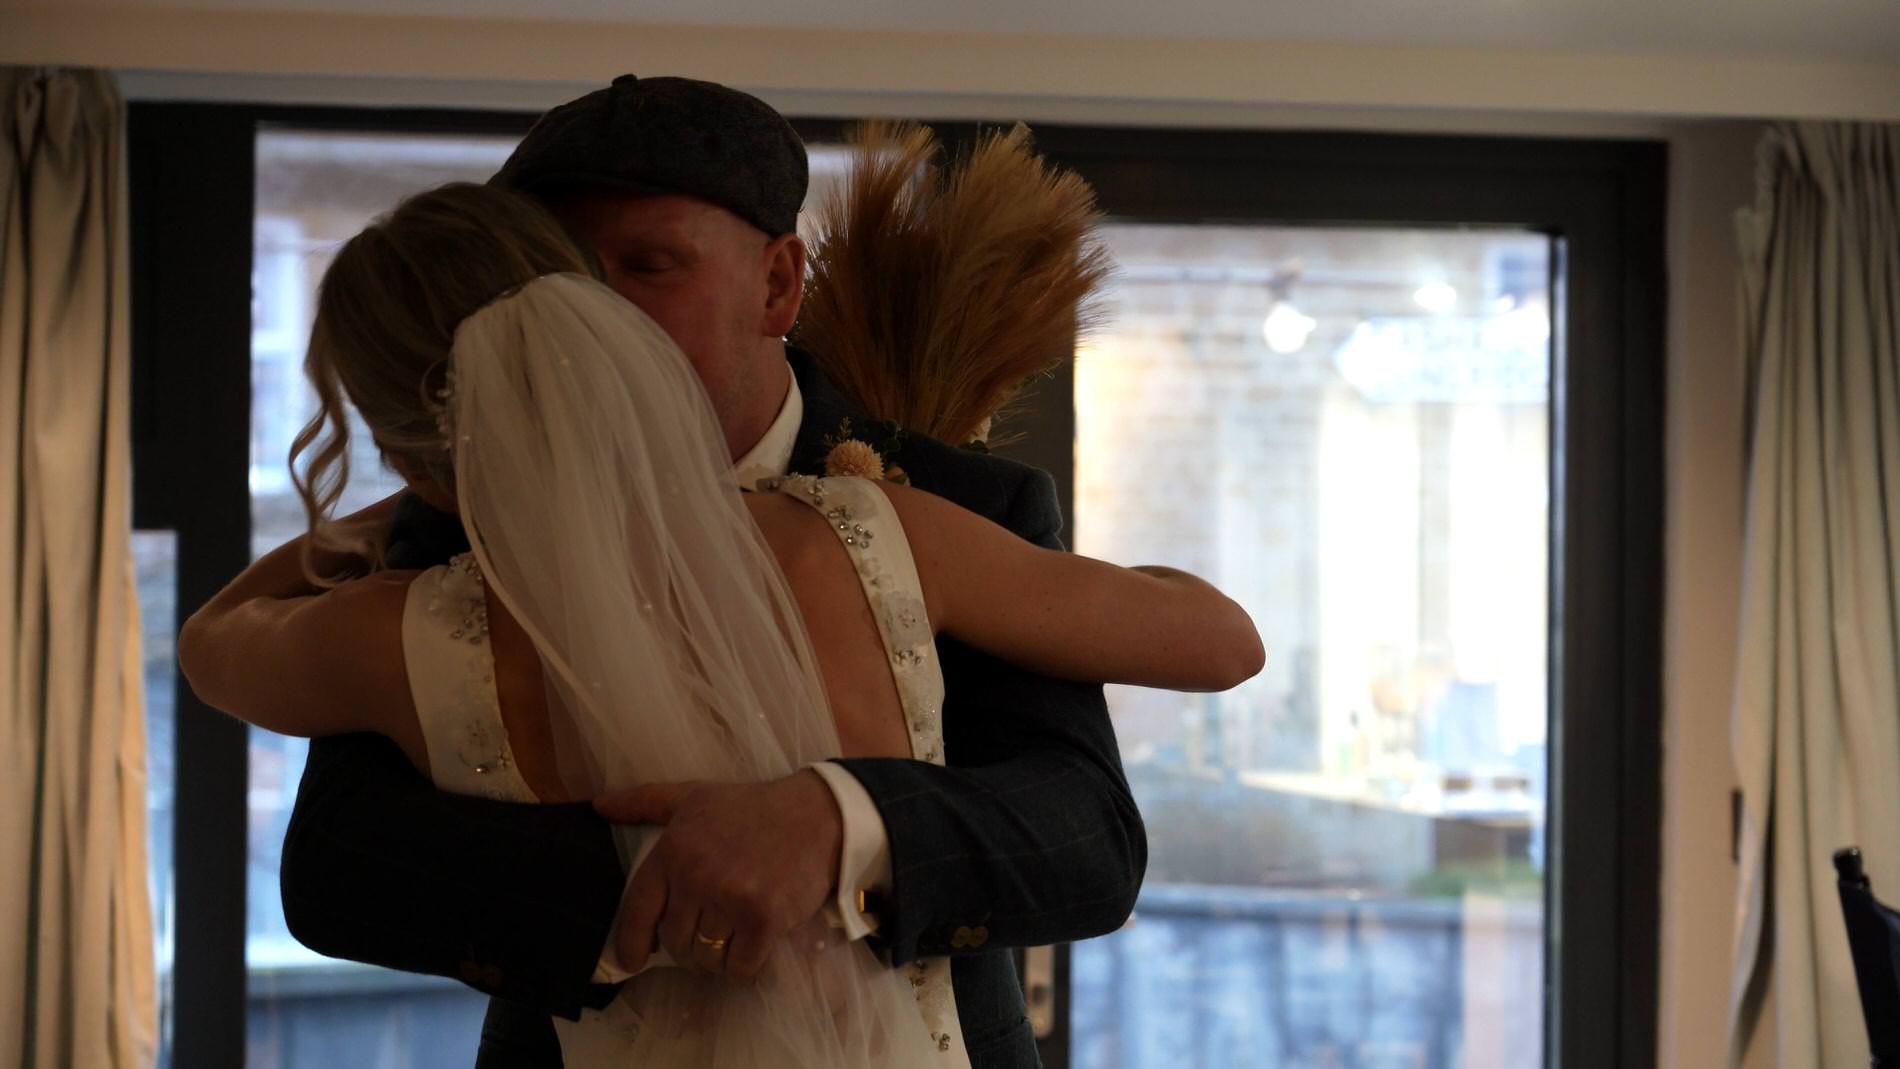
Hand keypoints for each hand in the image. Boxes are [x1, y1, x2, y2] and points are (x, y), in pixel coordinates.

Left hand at [594, 770, 842, 981]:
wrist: (817, 815)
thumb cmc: (751, 808)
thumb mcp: (694, 797)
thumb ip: (643, 801)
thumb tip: (598, 806)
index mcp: (674, 849)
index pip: (638, 910)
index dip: (631, 942)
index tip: (632, 960)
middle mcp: (697, 875)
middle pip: (674, 942)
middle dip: (688, 944)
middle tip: (709, 930)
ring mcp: (731, 898)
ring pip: (706, 958)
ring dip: (717, 957)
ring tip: (732, 936)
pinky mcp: (764, 919)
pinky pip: (739, 967)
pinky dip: (745, 965)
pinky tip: (754, 945)